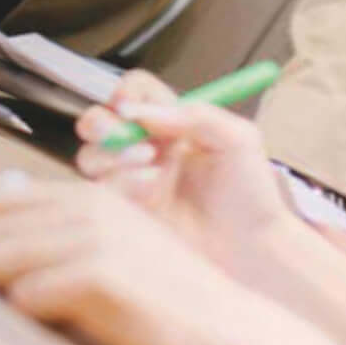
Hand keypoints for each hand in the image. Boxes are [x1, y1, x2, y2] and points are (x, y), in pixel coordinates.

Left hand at [0, 177, 276, 344]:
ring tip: (38, 312)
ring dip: (6, 290)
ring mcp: (92, 241)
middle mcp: (89, 210)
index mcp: (93, 197)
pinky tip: (60, 324)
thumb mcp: (123, 249)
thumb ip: (70, 236)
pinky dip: (30, 315)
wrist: (232, 332)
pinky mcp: (97, 279)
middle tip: (14, 296)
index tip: (0, 268)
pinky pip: (24, 295)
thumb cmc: (172, 300)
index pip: (1, 200)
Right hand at [77, 74, 345, 344]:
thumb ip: (195, 114)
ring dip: (112, 155)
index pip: (136, 93)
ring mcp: (134, 183)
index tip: (130, 106)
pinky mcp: (128, 215)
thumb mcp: (237, 139)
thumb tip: (141, 112)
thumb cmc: (252, 196)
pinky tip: (152, 190)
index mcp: (174, 125)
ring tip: (150, 167)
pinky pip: (102, 192)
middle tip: (123, 135)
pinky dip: (120, 184)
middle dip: (102, 123)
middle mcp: (148, 150)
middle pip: (100, 121)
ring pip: (92, 156)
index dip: (127, 93)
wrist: (253, 251)